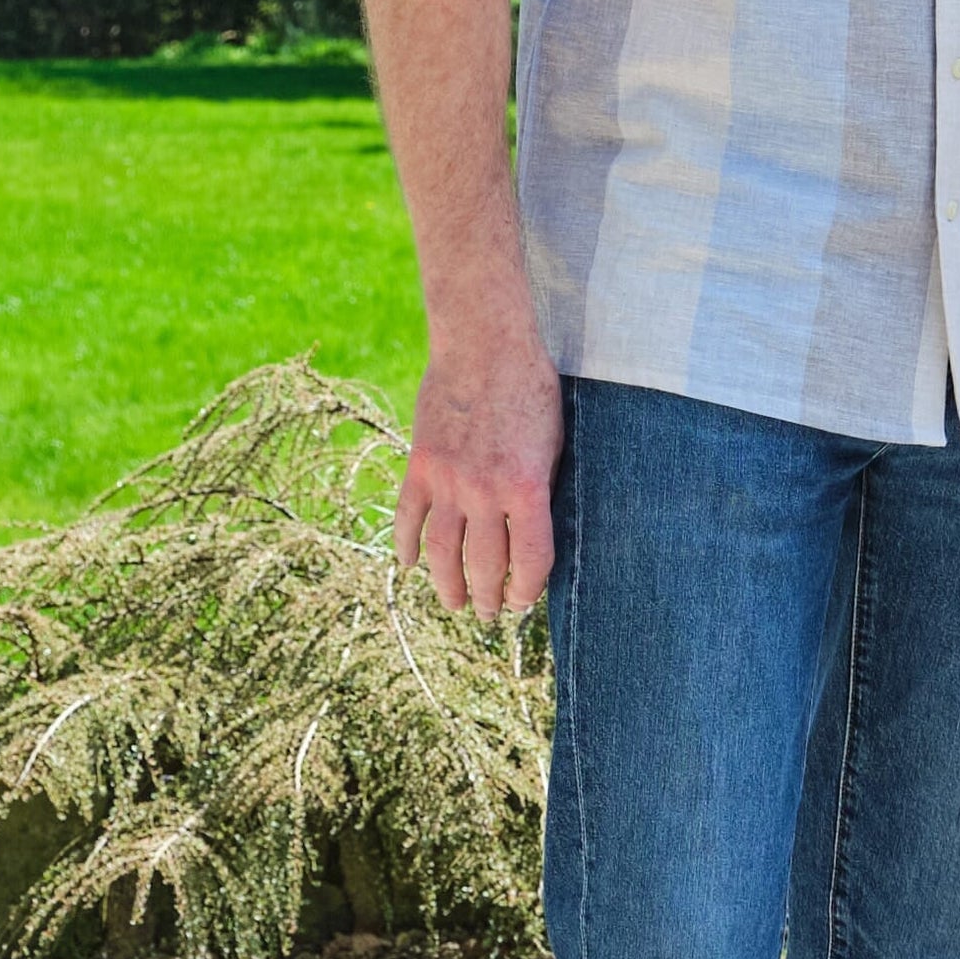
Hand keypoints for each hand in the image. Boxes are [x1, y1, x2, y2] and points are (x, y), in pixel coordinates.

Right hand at [393, 326, 564, 618]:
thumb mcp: (553, 443)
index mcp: (526, 488)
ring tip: (454, 603)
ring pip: (441, 551)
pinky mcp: (420, 464)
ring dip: (447, 585)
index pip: (530, 560)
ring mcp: (447, 480)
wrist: (485, 344)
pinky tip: (409, 565)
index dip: (528, 589)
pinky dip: (406, 544)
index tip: (523, 602)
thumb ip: (542, 490)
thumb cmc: (532, 389)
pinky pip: (408, 516)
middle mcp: (484, 491)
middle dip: (488, 598)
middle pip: (485, 564)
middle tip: (488, 614)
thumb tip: (535, 534)